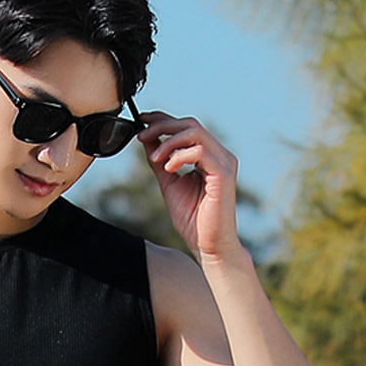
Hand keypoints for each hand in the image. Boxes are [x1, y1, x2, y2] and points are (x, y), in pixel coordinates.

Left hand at [137, 111, 240, 262]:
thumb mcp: (169, 184)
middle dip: (162, 126)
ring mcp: (224, 162)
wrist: (208, 245)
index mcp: (208, 156)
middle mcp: (219, 155)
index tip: (141, 121)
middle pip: (190, 124)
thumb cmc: (193, 220)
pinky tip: (169, 168)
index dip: (163, 120)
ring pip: (195, 132)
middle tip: (142, 135)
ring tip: (155, 157)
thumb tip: (148, 140)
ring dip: (169, 141)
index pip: (186, 127)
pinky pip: (200, 151)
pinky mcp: (224, 174)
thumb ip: (160, 162)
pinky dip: (180, 156)